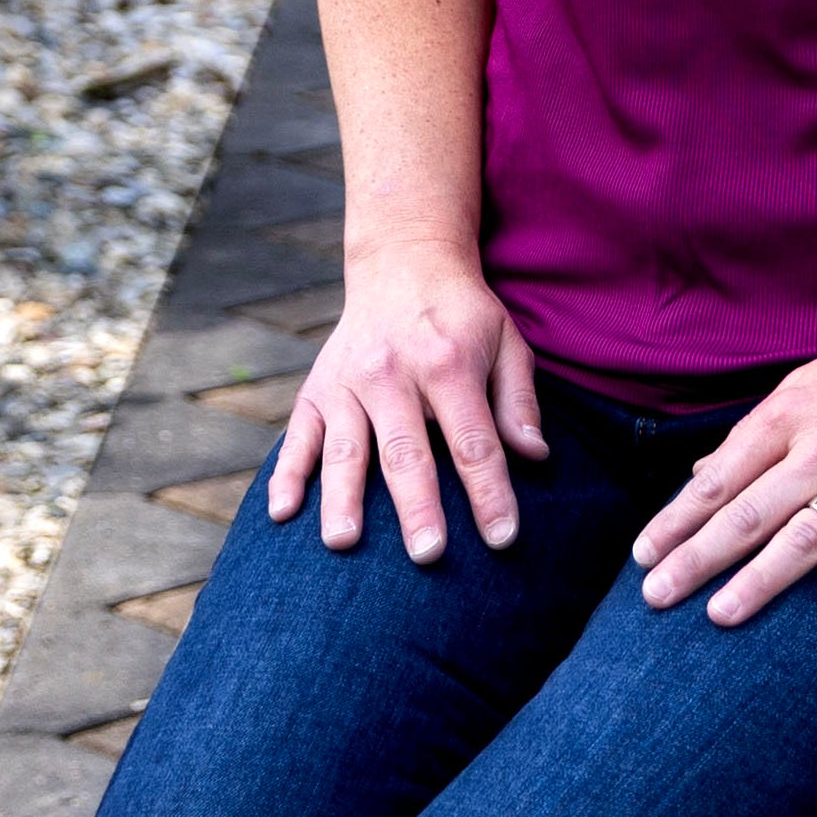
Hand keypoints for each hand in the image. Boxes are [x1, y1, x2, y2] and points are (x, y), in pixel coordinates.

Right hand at [269, 253, 548, 564]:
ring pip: (345, 449)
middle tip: (427, 555)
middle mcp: (392, 372)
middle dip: (417, 506)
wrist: (403, 262)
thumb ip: (518, 402)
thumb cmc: (463, 315)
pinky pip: (298, 436)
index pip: (473, 441)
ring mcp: (348, 382)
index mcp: (447, 364)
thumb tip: (535, 457)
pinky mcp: (316, 389)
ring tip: (344, 543)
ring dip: (343, 498)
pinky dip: (286, 474)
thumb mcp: (505, 343)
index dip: (490, 492)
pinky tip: (281, 514)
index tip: (503, 538)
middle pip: (406, 451)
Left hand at [627, 312, 816, 640]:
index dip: (679, 518)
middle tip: (654, 597)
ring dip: (761, 578)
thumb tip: (701, 473)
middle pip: (750, 511)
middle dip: (696, 556)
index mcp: (793, 416)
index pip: (722, 477)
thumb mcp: (812, 385)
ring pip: (808, 535)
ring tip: (719, 615)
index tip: (642, 554)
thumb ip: (759, 432)